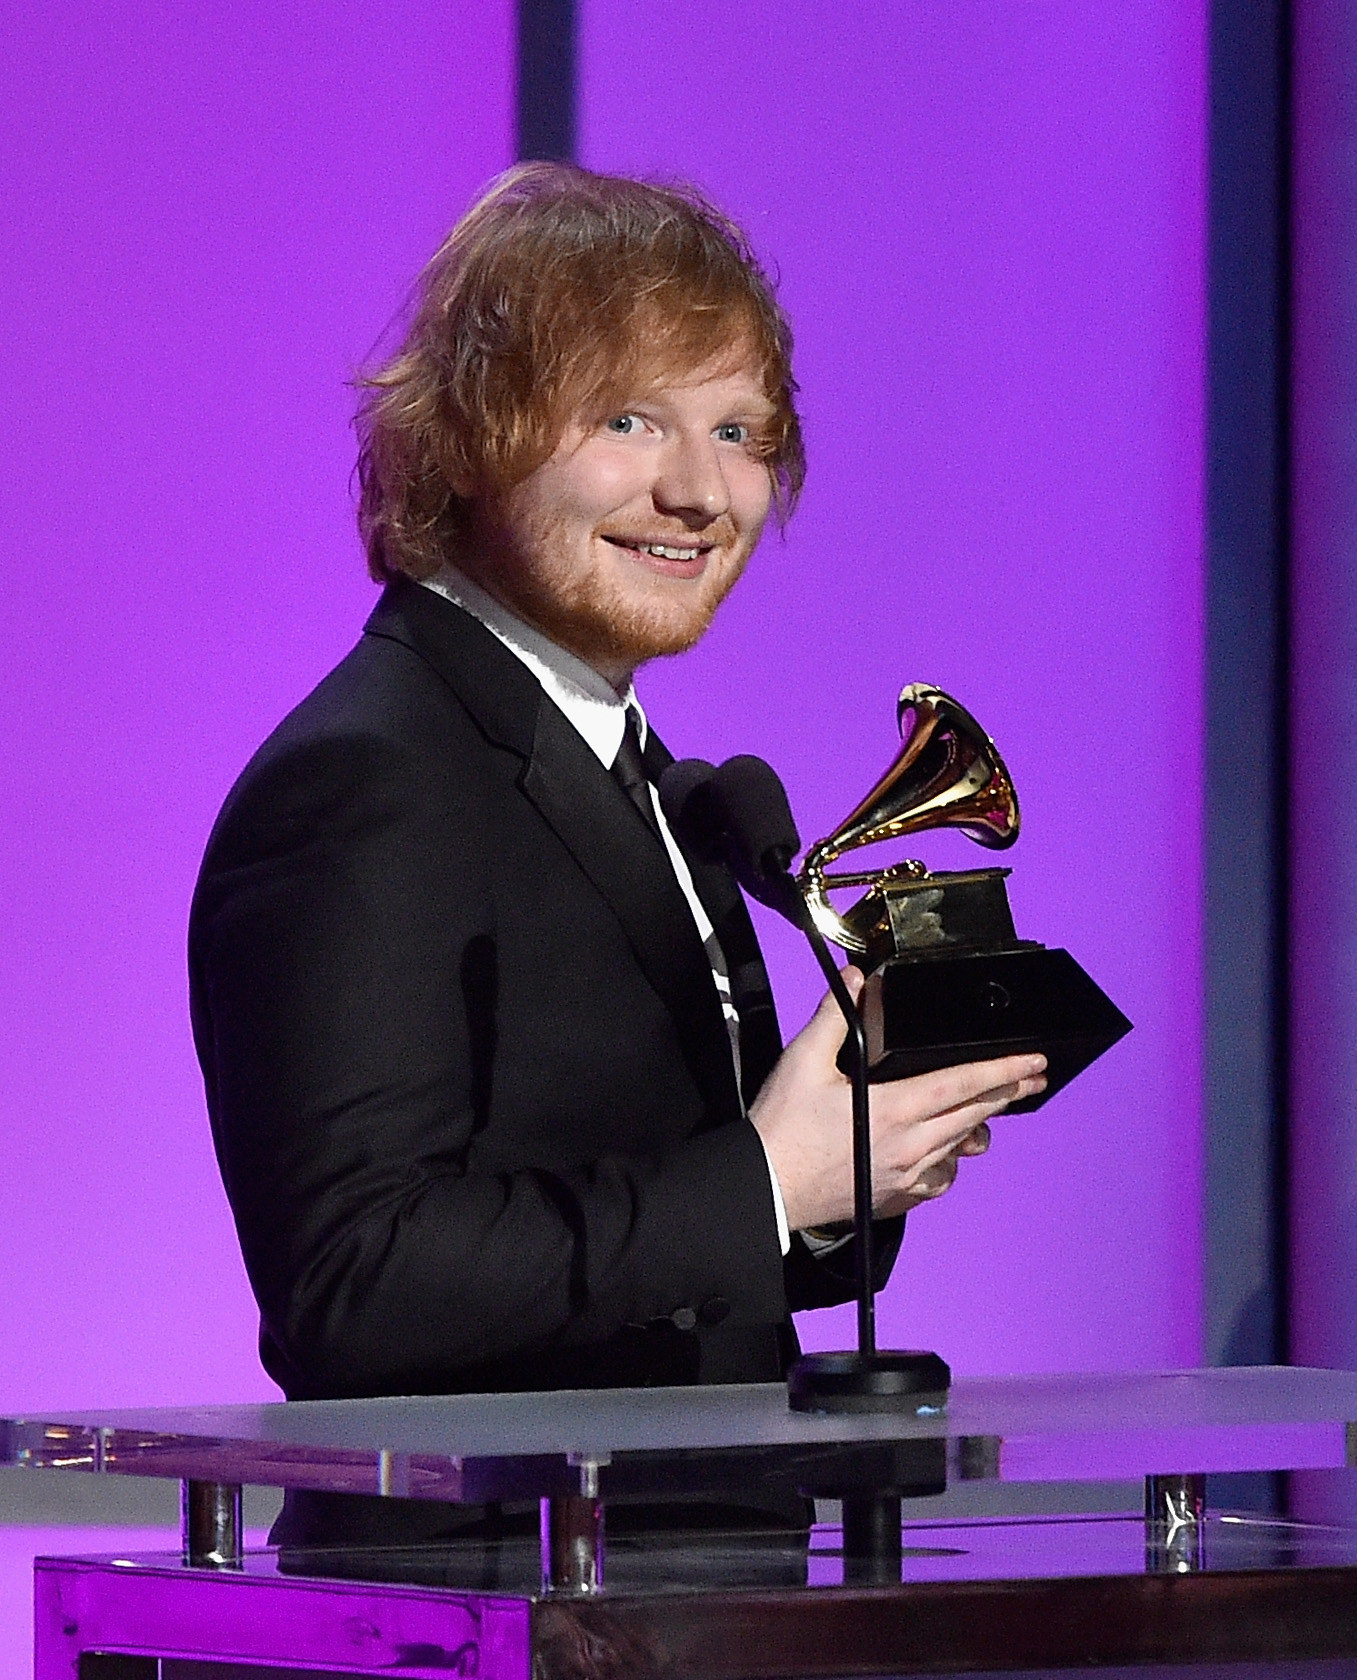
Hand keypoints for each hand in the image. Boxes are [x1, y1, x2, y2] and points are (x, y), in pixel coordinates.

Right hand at [749, 969, 1045, 1230]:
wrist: (765, 1189)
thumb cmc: (782, 1129)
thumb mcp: (803, 1061)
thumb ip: (836, 1016)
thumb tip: (857, 979)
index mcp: (894, 1108)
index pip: (965, 1083)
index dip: (1004, 1069)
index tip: (1033, 1061)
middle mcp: (910, 1145)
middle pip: (975, 1114)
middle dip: (1007, 1092)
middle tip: (1033, 1077)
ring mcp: (906, 1176)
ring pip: (961, 1146)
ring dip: (980, 1123)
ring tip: (990, 1107)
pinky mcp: (896, 1198)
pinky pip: (940, 1179)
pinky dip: (950, 1161)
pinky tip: (944, 1151)